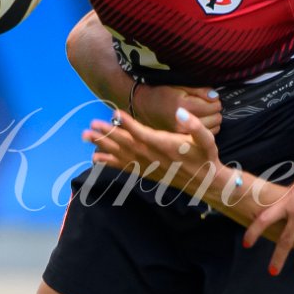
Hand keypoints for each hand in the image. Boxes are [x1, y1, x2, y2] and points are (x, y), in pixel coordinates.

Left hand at [84, 108, 220, 182]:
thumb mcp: (207, 139)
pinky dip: (109, 162)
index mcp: (165, 145)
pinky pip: (123, 167)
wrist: (203, 181)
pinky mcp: (144, 172)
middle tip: (91, 124)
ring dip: (102, 144)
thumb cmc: (205, 156)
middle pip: (126, 143)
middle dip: (107, 133)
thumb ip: (195, 125)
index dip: (128, 123)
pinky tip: (95, 157)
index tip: (114, 113)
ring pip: (121, 154)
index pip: (142, 133)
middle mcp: (152, 156)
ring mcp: (147, 165)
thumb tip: (181, 112)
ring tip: (86, 136)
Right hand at [130, 83, 221, 134]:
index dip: (215, 101)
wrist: (144, 105)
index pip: (213, 107)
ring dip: (212, 121)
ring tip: (203, 114)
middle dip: (214, 111)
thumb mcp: (180, 86)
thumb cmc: (163, 93)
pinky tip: (200, 123)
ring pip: (213, 129)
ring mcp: (183, 134)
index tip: (210, 98)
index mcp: (184, 106)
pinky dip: (207, 130)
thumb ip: (200, 91)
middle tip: (206, 106)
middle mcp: (184, 123)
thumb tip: (215, 97)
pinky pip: (205, 136)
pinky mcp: (182, 140)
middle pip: (216, 119)